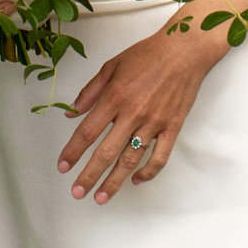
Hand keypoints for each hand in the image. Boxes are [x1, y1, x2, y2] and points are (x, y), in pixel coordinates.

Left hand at [56, 29, 227, 203]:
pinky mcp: (172, 127)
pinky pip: (160, 157)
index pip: (88, 131)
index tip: (63, 167)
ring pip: (131, 160)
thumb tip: (71, 112)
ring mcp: (154, 123)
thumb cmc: (147, 55)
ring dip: (114, 181)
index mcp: (114, 97)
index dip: (73, 151)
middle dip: (89, 175)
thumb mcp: (111, 66)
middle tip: (77, 192)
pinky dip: (148, 172)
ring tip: (101, 197)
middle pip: (106, 152)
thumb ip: (90, 92)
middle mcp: (132, 113)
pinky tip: (136, 180)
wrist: (184, 50)